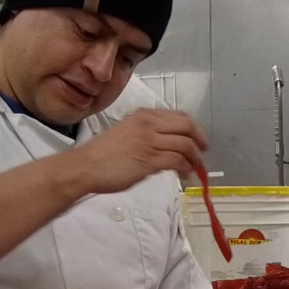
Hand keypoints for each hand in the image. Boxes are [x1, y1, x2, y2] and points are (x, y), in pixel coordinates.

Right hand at [60, 108, 206, 195]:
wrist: (86, 166)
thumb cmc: (103, 153)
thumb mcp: (127, 131)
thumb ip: (148, 133)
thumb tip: (168, 144)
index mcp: (144, 115)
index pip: (179, 116)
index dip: (194, 129)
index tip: (198, 139)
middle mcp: (149, 125)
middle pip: (187, 128)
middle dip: (200, 141)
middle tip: (202, 152)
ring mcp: (150, 142)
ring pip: (185, 145)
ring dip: (194, 158)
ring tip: (195, 167)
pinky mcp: (149, 160)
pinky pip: (177, 161)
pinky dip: (185, 168)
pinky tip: (184, 173)